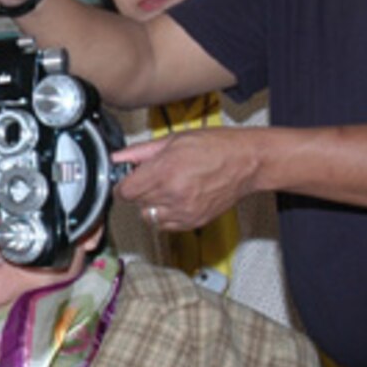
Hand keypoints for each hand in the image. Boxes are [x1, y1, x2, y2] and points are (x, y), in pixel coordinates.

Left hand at [113, 129, 267, 231]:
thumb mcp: (173, 140)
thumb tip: (118, 157)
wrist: (247, 162)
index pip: (125, 192)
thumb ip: (141, 152)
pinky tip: (175, 199)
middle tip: (152, 177)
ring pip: (149, 217)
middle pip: (136, 203)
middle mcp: (173, 195)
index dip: (123, 184)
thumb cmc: (216, 146)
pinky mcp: (194, 222)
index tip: (127, 179)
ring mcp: (184, 212)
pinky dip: (165, 215)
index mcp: (165, 172)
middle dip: (138, 190)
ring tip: (165, 188)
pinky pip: (165, 226)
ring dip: (150, 205)